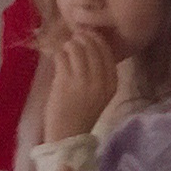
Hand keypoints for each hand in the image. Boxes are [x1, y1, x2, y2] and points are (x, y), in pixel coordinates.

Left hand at [41, 29, 121, 146]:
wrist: (68, 135)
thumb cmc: (82, 113)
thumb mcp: (100, 93)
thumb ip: (100, 72)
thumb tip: (89, 44)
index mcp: (112, 83)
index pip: (107, 52)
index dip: (97, 39)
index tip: (88, 35)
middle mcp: (100, 80)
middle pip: (93, 47)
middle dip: (82, 38)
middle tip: (74, 38)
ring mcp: (83, 81)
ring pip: (77, 48)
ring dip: (69, 44)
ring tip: (65, 48)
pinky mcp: (65, 81)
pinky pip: (62, 56)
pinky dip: (59, 53)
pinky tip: (57, 57)